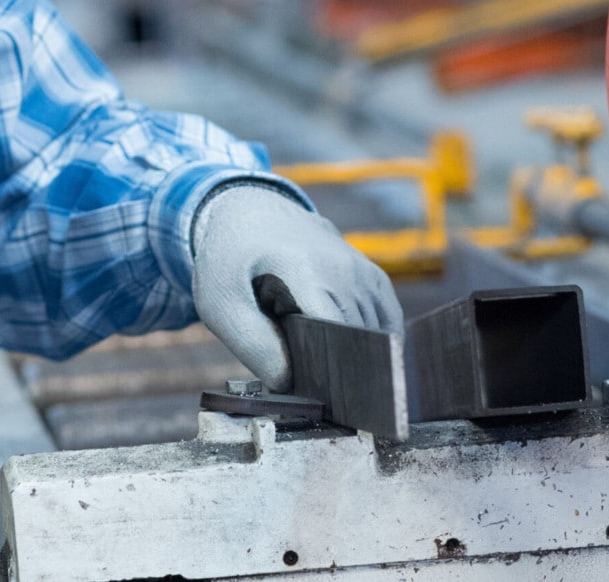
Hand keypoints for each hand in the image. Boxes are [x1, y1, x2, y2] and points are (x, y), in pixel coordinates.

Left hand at [191, 185, 402, 391]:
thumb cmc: (230, 259)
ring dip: (362, 354)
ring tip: (339, 378)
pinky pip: (387, 313)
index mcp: (303, 270)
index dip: (330, 371)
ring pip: (378, 328)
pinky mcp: (369, 271)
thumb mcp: (221, 303)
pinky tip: (363, 358)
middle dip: (345, 369)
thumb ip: (253, 345)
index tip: (321, 397)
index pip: (336, 333)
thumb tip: (290, 384)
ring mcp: (360, 266)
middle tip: (324, 396)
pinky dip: (380, 338)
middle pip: (360, 336)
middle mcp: (342, 266)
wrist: (248, 210)